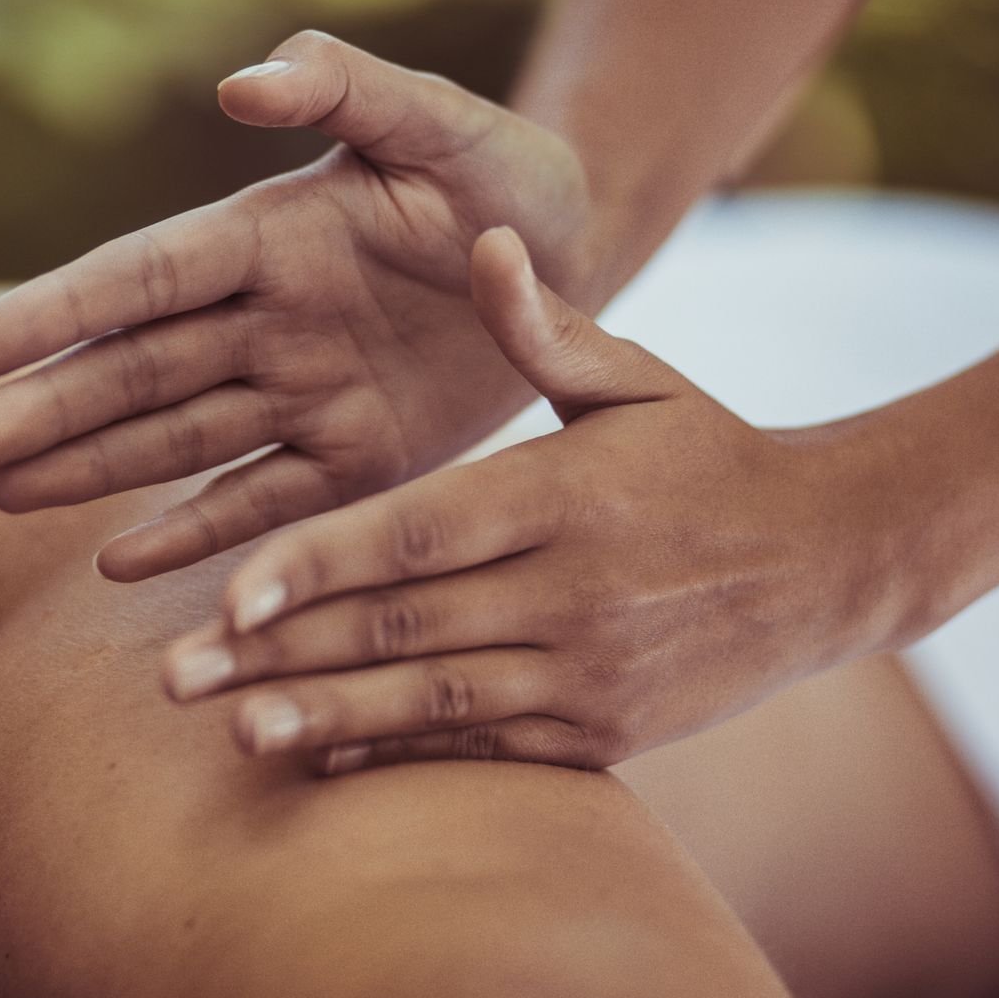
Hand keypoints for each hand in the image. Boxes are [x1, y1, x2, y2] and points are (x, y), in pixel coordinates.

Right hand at [0, 31, 592, 581]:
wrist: (572, 255)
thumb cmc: (503, 171)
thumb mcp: (438, 120)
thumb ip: (346, 88)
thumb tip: (241, 84)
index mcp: (268, 235)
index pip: (145, 279)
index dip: (63, 313)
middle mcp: (265, 319)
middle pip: (138, 372)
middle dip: (50, 410)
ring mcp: (302, 393)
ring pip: (176, 440)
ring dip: (89, 471)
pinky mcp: (352, 458)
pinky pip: (262, 501)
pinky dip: (196, 534)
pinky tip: (117, 562)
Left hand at [161, 227, 918, 770]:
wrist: (826, 561)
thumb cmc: (705, 454)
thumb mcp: (635, 378)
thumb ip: (542, 326)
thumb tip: (481, 237)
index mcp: (561, 494)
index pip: (418, 534)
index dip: (320, 566)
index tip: (229, 591)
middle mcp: (568, 591)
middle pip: (401, 628)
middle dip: (281, 655)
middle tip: (172, 674)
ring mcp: (586, 671)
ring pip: (431, 704)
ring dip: (324, 718)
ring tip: (229, 730)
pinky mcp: (601, 732)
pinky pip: (482, 747)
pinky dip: (399, 756)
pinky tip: (319, 760)